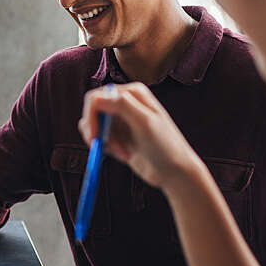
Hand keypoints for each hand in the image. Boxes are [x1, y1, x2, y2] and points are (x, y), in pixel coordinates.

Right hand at [78, 82, 200, 191]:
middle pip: (92, 111)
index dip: (91, 117)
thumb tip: (98, 97)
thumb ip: (122, 105)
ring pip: (92, 125)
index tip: (95, 136)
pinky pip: (98, 138)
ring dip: (102, 142)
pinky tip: (123, 155)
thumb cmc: (166, 147)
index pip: (96, 97)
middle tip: (101, 147)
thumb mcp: (145, 123)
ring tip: (122, 152)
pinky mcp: (117, 135)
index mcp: (132, 93)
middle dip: (95, 131)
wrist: (174, 172)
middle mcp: (124, 102)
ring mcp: (120, 119)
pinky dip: (105, 148)